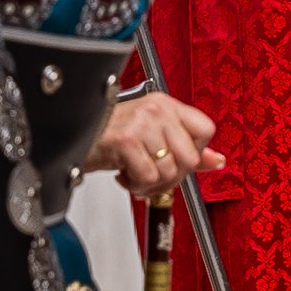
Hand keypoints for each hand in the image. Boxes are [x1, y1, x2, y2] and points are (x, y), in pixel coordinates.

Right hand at [93, 89, 214, 197]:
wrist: (73, 136)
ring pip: (169, 171)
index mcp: (167, 105)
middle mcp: (157, 110)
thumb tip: (217, 161)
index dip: (196, 152)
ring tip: (136, 175)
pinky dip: (136, 185)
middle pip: (190, 157)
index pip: (205, 129)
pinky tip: (125, 175)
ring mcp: (142, 123)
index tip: (178, 159)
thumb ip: (186, 146)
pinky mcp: (126, 140)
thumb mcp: (153, 135)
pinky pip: (148, 177)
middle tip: (154, 175)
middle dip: (173, 176)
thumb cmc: (110, 135)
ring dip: (151, 184)